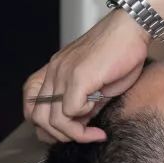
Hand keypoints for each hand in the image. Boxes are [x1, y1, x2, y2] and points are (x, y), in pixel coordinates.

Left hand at [22, 9, 149, 143]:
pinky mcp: (78, 77)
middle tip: (83, 135)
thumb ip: (85, 103)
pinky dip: (84, 119)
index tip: (72, 129)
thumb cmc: (122, 52)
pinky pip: (70, 111)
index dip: (46, 124)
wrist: (132, 27)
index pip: (31, 105)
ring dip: (74, 132)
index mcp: (56, 71)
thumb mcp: (98, 84)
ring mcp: (64, 73)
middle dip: (60, 135)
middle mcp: (54, 71)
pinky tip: (98, 110)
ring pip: (53, 119)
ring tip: (93, 132)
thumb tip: (80, 125)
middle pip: (38, 117)